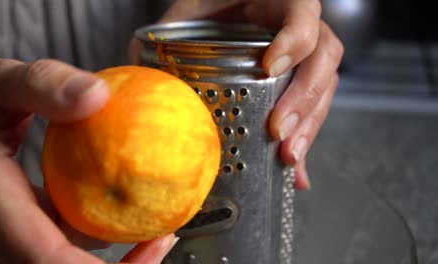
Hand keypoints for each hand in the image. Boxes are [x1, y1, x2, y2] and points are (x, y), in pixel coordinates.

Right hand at [0, 56, 175, 263]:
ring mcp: (3, 227)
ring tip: (152, 221)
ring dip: (108, 246)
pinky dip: (92, 226)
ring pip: (58, 256)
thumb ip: (43, 85)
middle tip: (162, 236)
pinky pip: (57, 235)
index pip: (46, 257)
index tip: (151, 244)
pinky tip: (116, 201)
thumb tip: (99, 95)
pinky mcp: (14, 219)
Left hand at [152, 0, 343, 189]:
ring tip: (288, 155)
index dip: (294, 39)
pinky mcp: (298, 82)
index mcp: (278, 1)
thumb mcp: (186, 16)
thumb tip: (142, 76)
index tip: (270, 67)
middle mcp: (298, 27)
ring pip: (325, 86)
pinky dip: (305, 137)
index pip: (303, 13)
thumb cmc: (206, 10)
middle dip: (304, 98)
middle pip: (323, 58)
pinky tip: (296, 167)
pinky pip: (314, 107)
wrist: (218, 15)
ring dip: (309, 123)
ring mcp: (303, 55)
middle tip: (278, 130)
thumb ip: (168, 36)